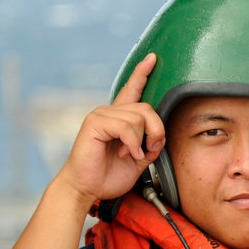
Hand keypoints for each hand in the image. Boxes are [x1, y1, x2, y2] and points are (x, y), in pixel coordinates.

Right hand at [57, 53, 164, 205]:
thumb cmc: (109, 175)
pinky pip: (126, 126)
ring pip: (139, 117)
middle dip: (156, 131)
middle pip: (147, 108)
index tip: (153, 58)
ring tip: (134, 154)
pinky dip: (133, 143)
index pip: (132, 90)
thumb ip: (151, 143)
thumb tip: (160, 135)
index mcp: (120, 118)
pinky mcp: (94, 123)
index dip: (142, 73)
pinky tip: (128, 154)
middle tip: (150, 149)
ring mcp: (101, 115)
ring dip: (143, 140)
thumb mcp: (140, 158)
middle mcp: (110, 111)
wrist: (88, 189)